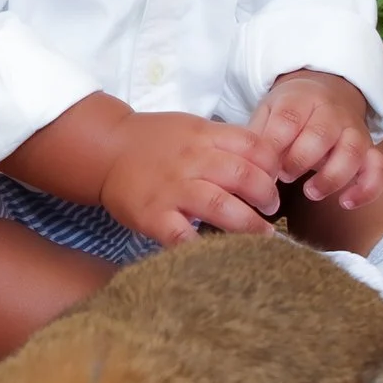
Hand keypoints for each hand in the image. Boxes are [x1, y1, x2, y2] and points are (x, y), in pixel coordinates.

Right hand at [100, 112, 285, 246]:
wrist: (106, 150)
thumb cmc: (154, 142)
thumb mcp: (192, 129)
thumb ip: (224, 143)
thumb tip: (265, 166)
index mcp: (204, 136)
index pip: (253, 145)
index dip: (272, 164)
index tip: (276, 178)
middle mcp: (192, 160)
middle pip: (243, 176)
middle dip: (266, 195)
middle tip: (271, 208)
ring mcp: (172, 189)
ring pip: (221, 206)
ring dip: (248, 224)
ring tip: (263, 235)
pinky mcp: (154, 216)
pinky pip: (183, 236)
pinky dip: (203, 247)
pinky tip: (219, 254)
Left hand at [250, 71, 382, 211]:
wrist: (328, 90)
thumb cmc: (290, 111)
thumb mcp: (267, 112)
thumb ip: (258, 136)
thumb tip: (246, 168)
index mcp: (301, 100)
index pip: (288, 119)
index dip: (275, 146)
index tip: (264, 166)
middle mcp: (331, 113)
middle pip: (320, 135)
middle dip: (299, 161)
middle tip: (284, 177)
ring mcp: (353, 130)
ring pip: (353, 151)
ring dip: (331, 177)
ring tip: (311, 193)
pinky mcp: (369, 149)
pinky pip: (378, 168)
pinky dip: (367, 188)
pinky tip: (346, 203)